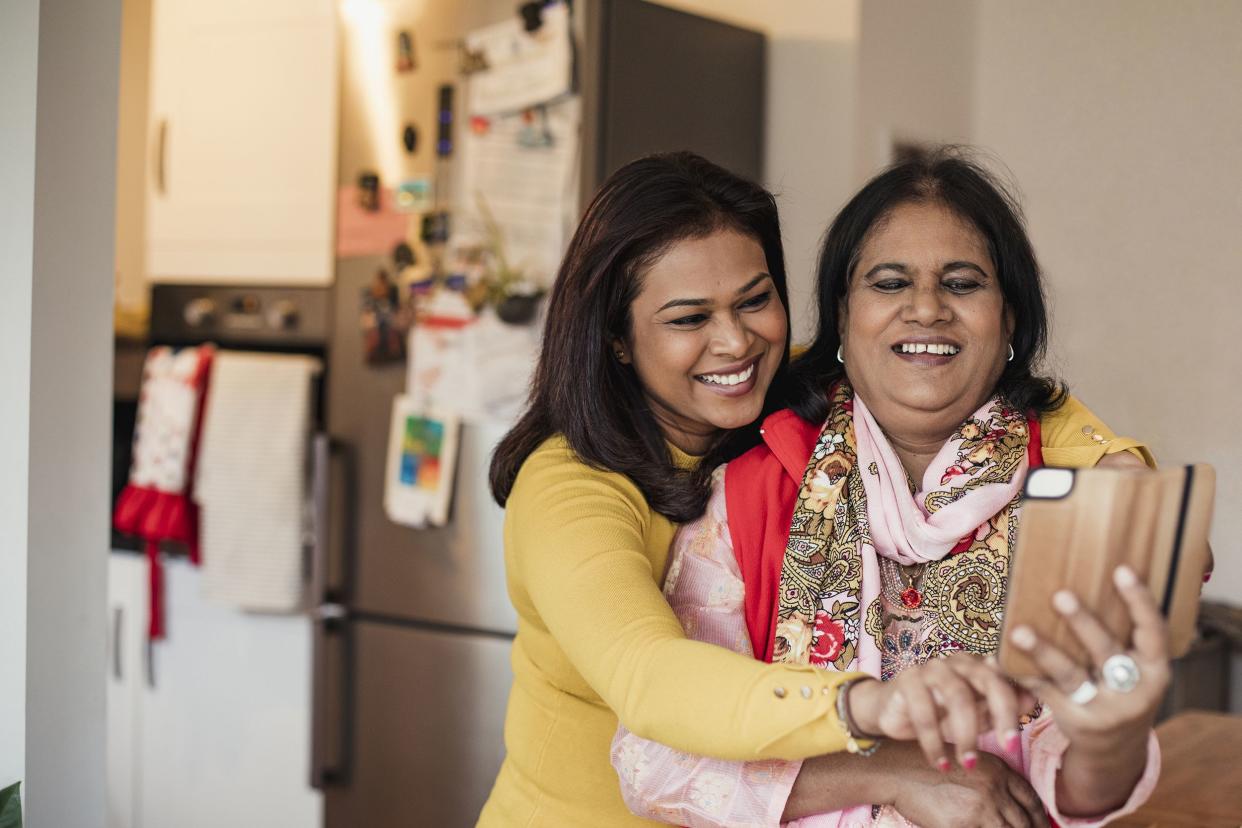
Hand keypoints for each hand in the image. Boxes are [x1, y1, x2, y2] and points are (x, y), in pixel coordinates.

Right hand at [847, 653, 1035, 770]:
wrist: (890, 711)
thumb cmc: (937, 713)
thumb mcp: (973, 716)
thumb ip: (999, 709)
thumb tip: (1034, 701)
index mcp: (977, 666)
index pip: (1005, 679)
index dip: (1016, 706)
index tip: (1019, 741)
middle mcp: (956, 662)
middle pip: (987, 680)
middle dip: (1002, 714)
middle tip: (1009, 748)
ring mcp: (930, 668)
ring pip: (957, 696)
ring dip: (966, 734)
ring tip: (968, 763)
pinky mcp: (907, 680)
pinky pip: (924, 712)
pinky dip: (934, 742)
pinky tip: (940, 763)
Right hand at [892, 750, 1049, 827]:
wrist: (898, 769)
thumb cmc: (927, 764)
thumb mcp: (966, 761)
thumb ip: (991, 781)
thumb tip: (1007, 804)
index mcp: (998, 769)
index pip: (1031, 800)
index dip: (1039, 819)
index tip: (1040, 827)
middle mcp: (995, 787)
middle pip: (1025, 821)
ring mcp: (981, 807)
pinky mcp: (963, 825)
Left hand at [1006, 564, 1168, 750]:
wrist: (1115, 748)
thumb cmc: (1121, 687)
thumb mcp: (1135, 666)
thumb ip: (1121, 633)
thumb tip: (1082, 572)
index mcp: (1155, 669)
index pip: (1154, 631)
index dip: (1140, 601)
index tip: (1122, 569)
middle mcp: (1134, 691)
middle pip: (1106, 652)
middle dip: (1083, 624)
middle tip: (1060, 595)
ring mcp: (1105, 709)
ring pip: (1070, 675)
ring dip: (1043, 651)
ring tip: (1018, 630)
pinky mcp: (1075, 721)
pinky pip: (1043, 692)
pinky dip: (1020, 673)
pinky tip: (997, 658)